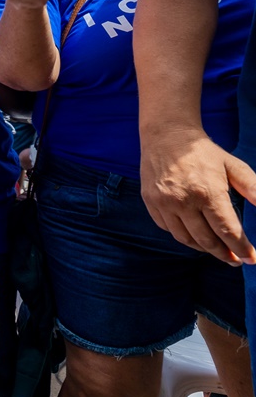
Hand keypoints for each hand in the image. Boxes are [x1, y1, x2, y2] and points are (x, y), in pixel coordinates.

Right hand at [141, 130, 255, 265]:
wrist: (166, 135)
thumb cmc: (204, 152)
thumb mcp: (234, 166)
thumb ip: (253, 188)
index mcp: (207, 191)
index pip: (227, 230)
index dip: (241, 248)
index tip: (251, 259)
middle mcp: (183, 200)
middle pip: (206, 240)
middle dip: (224, 254)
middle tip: (236, 260)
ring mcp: (164, 202)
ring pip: (185, 238)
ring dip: (203, 248)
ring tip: (217, 250)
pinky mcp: (150, 202)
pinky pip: (168, 228)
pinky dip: (183, 235)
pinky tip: (194, 234)